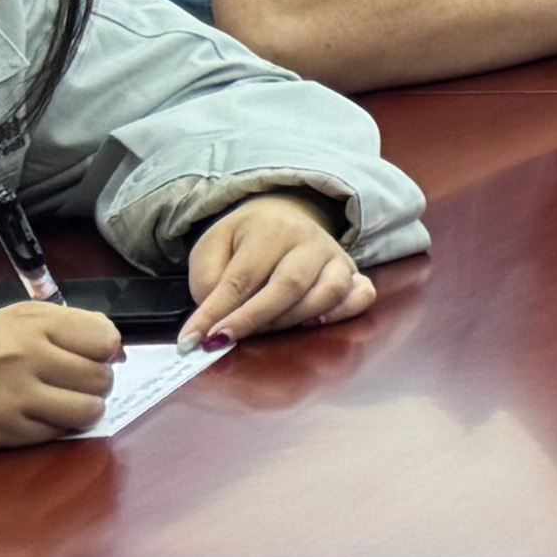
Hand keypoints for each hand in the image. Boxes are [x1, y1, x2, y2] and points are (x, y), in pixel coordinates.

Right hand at [0, 300, 123, 452]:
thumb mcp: (9, 322)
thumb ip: (63, 328)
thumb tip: (115, 348)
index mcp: (31, 321)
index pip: (105, 338)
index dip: (104, 351)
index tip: (90, 357)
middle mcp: (27, 354)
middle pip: (101, 377)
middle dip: (92, 384)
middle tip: (67, 384)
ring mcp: (16, 394)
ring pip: (88, 410)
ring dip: (81, 411)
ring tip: (56, 404)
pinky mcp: (6, 429)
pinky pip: (57, 433)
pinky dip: (53, 429)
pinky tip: (30, 418)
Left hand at [183, 193, 374, 348]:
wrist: (285, 215)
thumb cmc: (244, 239)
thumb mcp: (212, 248)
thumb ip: (208, 282)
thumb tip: (213, 322)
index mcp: (270, 226)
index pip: (243, 276)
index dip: (218, 312)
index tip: (195, 340)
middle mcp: (310, 239)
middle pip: (289, 285)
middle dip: (253, 319)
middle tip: (222, 341)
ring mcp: (337, 256)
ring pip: (327, 293)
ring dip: (291, 321)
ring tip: (263, 333)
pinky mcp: (354, 273)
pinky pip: (361, 295)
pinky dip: (342, 314)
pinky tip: (314, 324)